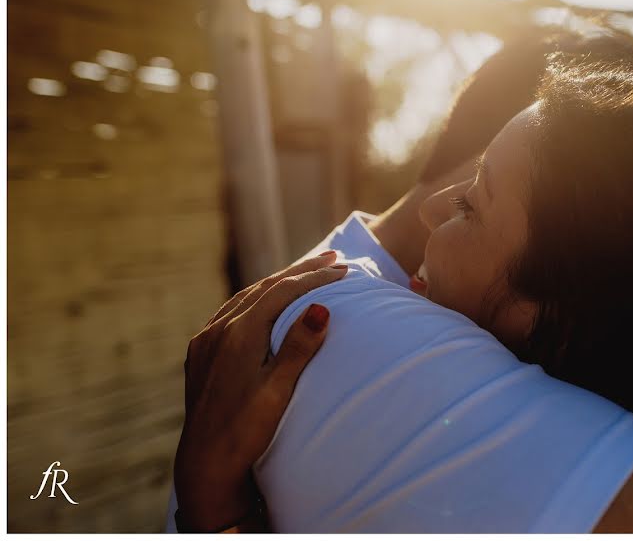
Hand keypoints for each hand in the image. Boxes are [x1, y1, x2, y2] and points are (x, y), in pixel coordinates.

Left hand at [174, 251, 347, 531]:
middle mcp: (219, 330)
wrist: (205, 465)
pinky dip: (255, 299)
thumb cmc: (247, 432)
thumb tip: (321, 307)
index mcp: (240, 334)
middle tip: (331, 258)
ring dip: (278, 283)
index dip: (314, 277)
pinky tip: (264, 301)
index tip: (343, 269)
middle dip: (300, 271)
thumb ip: (299, 347)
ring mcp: (206, 340)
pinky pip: (231, 312)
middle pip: (265, 288)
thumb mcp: (278, 391)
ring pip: (247, 297)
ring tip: (304, 272)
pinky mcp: (199, 352)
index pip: (283, 292)